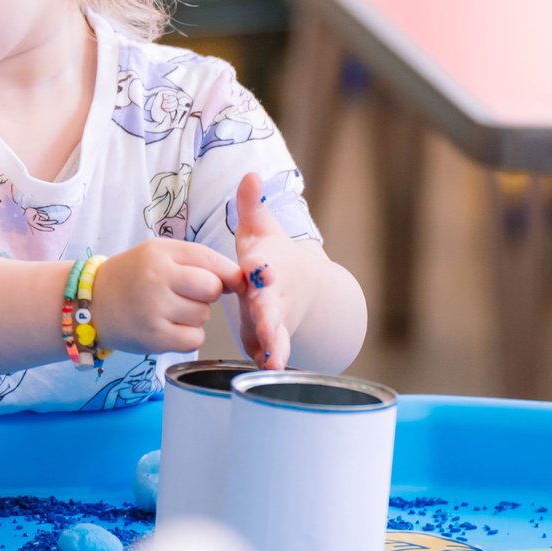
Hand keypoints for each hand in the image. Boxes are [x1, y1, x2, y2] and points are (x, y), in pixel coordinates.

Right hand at [91, 237, 241, 355]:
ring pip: (204, 316)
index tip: (232, 282)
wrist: (92, 303)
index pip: (211, 261)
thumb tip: (239, 281)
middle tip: (186, 294)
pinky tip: (168, 327)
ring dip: (195, 316)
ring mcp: (155, 310)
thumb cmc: (132, 276)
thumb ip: (198, 260)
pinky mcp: (155, 339)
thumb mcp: (159, 253)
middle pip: (211, 289)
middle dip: (207, 294)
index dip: (228, 274)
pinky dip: (187, 336)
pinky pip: (194, 340)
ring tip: (169, 310)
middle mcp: (157, 279)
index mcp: (160, 253)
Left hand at [231, 172, 292, 370]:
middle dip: (269, 315)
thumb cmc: (269, 254)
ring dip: (275, 347)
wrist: (301, 284)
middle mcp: (274, 294)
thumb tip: (250, 174)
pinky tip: (266, 376)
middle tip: (266, 326)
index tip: (258, 270)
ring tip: (273, 363)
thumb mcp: (258, 228)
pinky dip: (270, 362)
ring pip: (277, 334)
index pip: (264, 267)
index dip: (261, 269)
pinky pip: (273, 352)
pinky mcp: (272, 337)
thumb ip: (251, 204)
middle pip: (272, 305)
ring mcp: (276, 318)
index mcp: (266, 267)